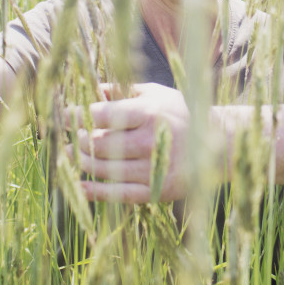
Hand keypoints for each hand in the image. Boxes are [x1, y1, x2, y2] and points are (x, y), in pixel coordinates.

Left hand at [64, 83, 191, 203]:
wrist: (219, 144)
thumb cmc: (180, 113)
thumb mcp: (156, 93)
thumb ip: (123, 90)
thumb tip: (91, 90)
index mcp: (150, 112)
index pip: (104, 115)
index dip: (78, 115)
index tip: (65, 114)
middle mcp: (152, 140)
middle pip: (102, 144)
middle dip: (80, 140)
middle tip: (71, 137)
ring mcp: (155, 168)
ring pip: (108, 170)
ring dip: (84, 163)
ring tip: (72, 155)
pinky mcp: (159, 191)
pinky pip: (121, 194)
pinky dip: (97, 192)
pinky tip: (81, 186)